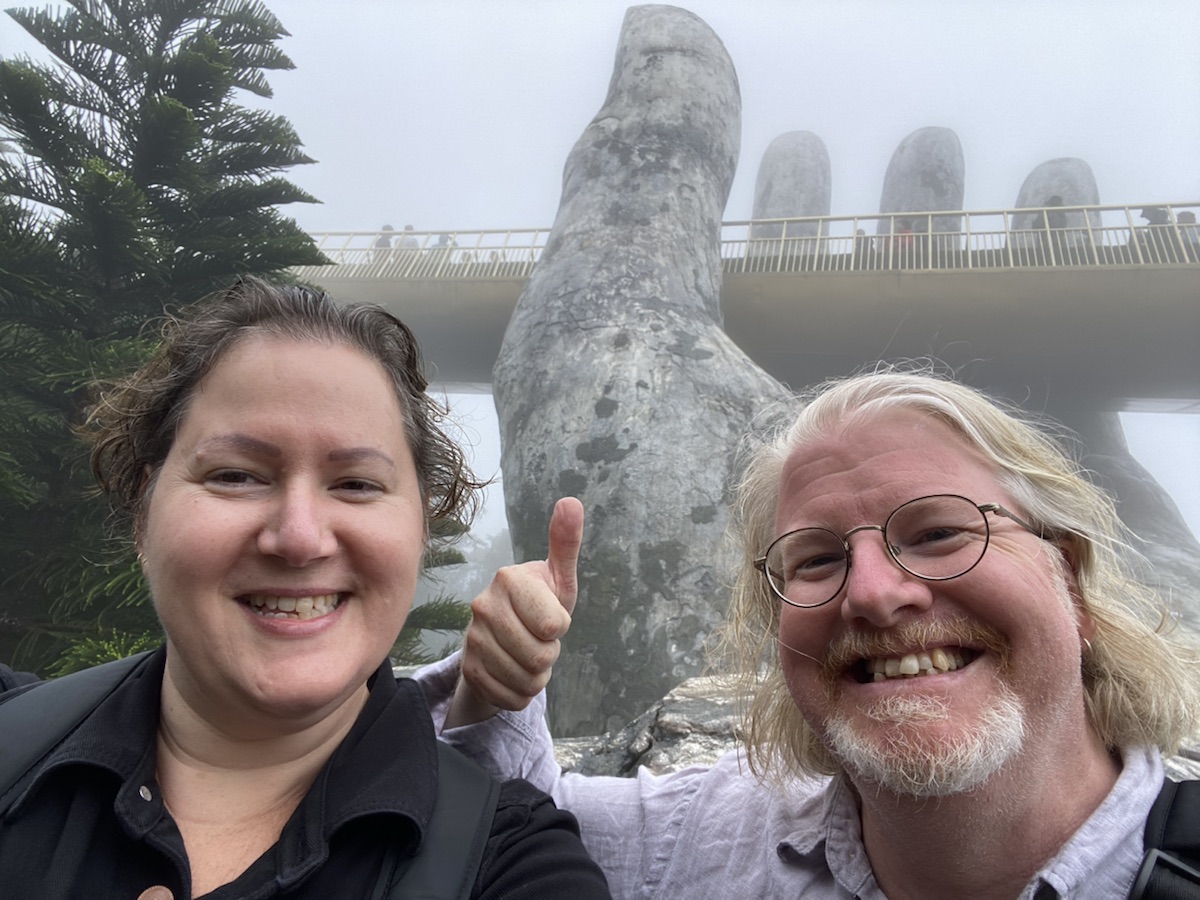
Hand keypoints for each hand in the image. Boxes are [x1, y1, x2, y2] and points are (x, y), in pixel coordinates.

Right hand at [445, 497, 582, 726]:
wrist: (504, 637)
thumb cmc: (539, 603)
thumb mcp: (557, 577)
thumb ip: (566, 543)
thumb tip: (572, 501)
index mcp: (508, 579)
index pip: (553, 626)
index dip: (559, 627)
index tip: (550, 616)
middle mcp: (482, 606)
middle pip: (540, 657)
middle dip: (550, 654)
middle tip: (539, 639)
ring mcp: (471, 640)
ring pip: (528, 681)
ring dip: (538, 676)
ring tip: (528, 654)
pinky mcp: (468, 671)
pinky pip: (513, 698)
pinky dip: (522, 692)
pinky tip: (514, 672)